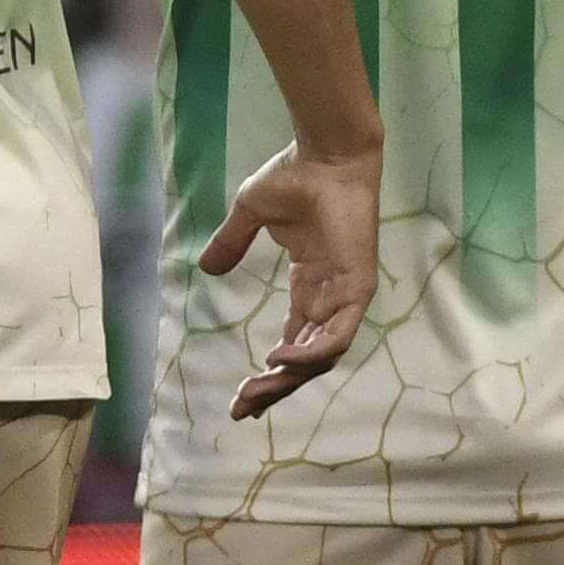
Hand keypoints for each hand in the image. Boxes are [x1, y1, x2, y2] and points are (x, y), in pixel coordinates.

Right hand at [201, 138, 379, 421]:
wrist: (324, 156)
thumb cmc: (294, 176)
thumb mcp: (250, 214)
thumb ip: (231, 243)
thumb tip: (206, 268)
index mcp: (312, 285)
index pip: (295, 344)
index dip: (270, 374)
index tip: (239, 397)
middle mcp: (330, 297)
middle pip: (306, 361)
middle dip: (274, 388)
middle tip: (241, 409)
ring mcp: (346, 295)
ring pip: (321, 357)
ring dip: (288, 378)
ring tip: (255, 389)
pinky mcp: (357, 287)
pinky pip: (337, 336)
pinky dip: (310, 353)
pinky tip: (279, 360)